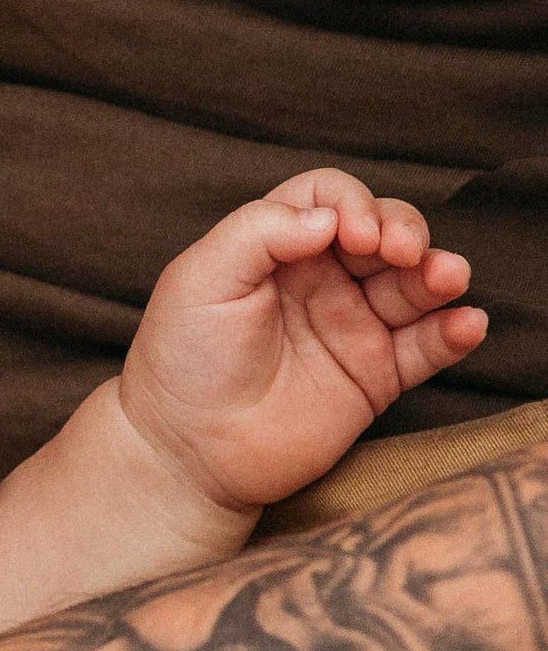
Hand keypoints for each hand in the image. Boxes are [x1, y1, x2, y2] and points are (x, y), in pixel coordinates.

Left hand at [121, 170, 487, 518]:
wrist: (186, 451)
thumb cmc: (182, 360)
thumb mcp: (201, 280)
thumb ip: (258, 232)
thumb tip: (327, 219)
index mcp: (278, 249)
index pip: (331, 199)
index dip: (352, 203)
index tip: (351, 234)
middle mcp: (322, 281)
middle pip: (385, 232)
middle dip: (404, 230)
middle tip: (400, 252)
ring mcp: (353, 327)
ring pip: (414, 285)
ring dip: (439, 274)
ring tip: (447, 278)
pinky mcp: (375, 377)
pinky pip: (427, 348)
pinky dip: (454, 332)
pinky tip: (467, 323)